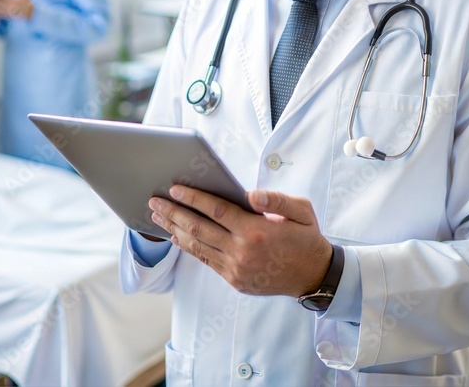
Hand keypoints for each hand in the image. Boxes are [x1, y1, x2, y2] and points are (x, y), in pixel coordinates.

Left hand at [148, 187, 331, 296]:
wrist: (314, 276)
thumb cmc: (305, 237)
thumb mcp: (302, 210)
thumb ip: (276, 199)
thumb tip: (250, 195)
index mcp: (256, 230)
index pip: (216, 210)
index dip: (193, 198)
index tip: (175, 188)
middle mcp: (241, 251)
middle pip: (198, 228)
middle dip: (173, 212)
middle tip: (154, 201)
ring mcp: (236, 268)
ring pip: (197, 246)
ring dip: (174, 229)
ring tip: (158, 216)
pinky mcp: (234, 280)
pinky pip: (205, 260)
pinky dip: (188, 247)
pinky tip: (176, 236)